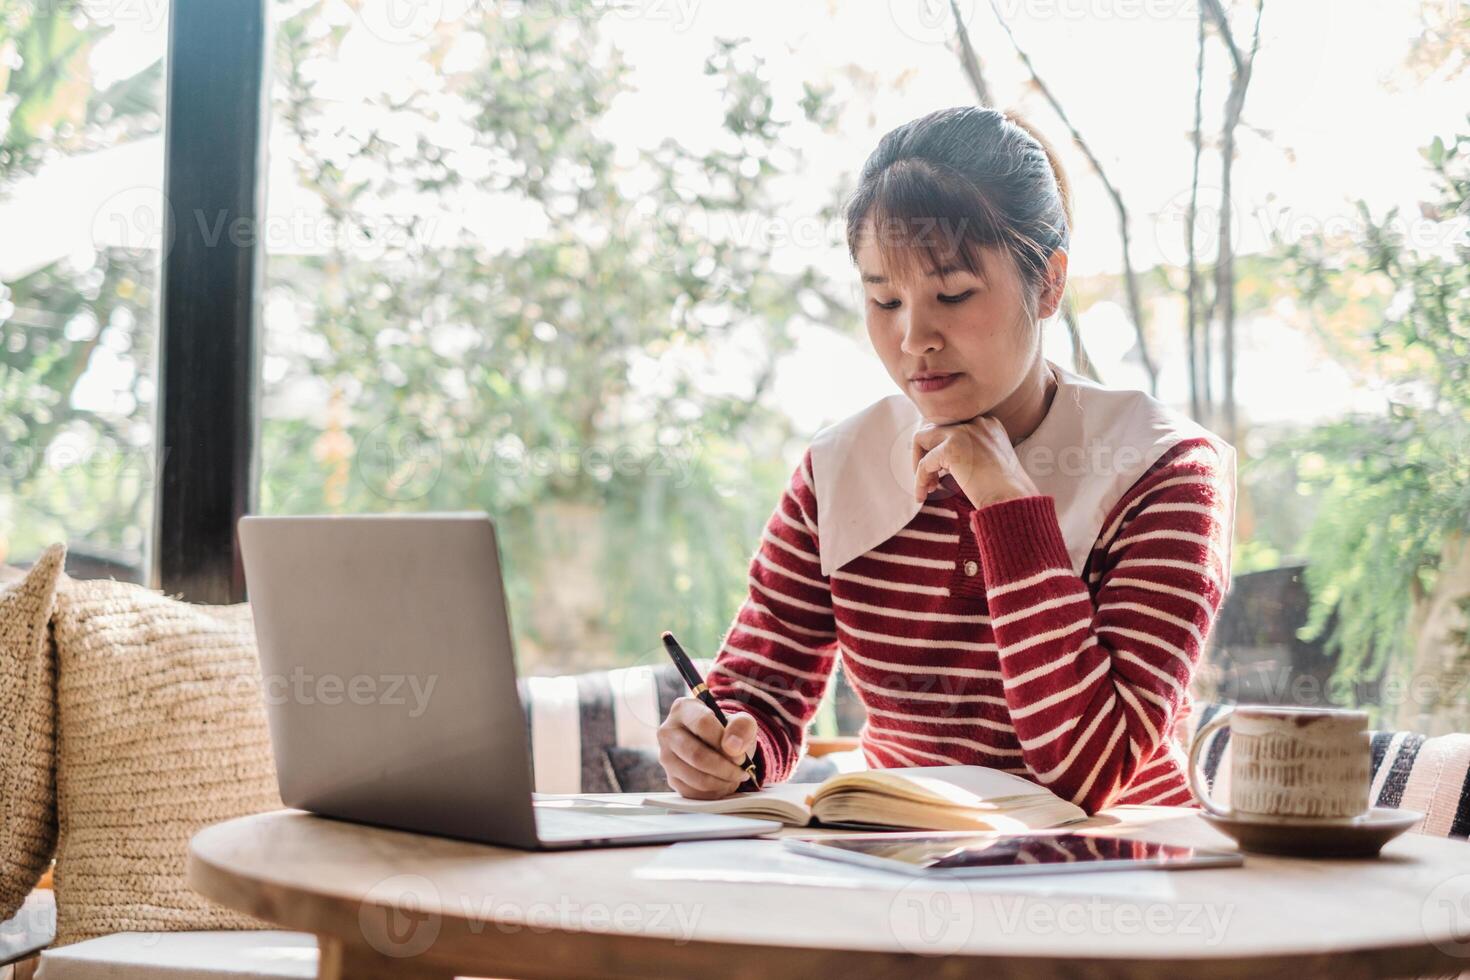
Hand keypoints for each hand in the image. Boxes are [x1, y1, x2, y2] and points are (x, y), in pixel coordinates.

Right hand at [657, 696, 757, 799]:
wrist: (717, 745)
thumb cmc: (727, 730)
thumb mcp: (742, 721)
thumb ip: (742, 726)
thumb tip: (732, 747)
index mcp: (683, 709)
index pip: (703, 724)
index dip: (725, 742)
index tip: (741, 755)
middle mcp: (668, 732)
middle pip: (697, 755)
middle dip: (725, 768)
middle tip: (741, 771)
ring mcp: (666, 757)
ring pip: (695, 777)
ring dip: (721, 782)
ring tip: (734, 777)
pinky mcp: (671, 778)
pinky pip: (693, 792)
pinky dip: (714, 792)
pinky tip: (723, 783)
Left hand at [911, 414, 1040, 506]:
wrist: (1014, 501)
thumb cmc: (1004, 491)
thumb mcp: (988, 463)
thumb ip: (967, 453)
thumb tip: (939, 458)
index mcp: (987, 423)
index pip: (950, 425)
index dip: (939, 449)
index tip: (943, 473)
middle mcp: (976, 421)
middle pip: (934, 428)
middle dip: (926, 454)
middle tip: (933, 482)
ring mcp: (964, 431)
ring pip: (921, 438)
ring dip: (918, 464)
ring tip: (929, 488)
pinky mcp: (952, 447)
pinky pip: (924, 463)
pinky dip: (920, 480)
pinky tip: (923, 495)